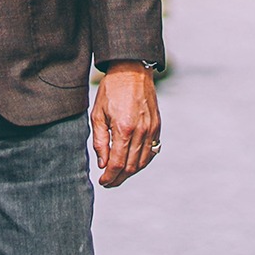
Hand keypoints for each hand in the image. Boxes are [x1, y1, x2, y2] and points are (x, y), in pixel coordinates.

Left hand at [90, 61, 160, 187]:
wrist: (132, 72)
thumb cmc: (111, 90)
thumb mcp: (98, 114)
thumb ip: (100, 141)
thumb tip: (103, 163)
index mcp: (123, 129)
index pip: (117, 163)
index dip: (110, 176)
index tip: (103, 182)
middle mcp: (141, 132)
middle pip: (131, 167)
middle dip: (119, 178)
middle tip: (109, 182)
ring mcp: (151, 130)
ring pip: (143, 162)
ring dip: (130, 172)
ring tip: (118, 175)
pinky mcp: (157, 127)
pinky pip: (152, 151)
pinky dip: (142, 162)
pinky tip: (132, 163)